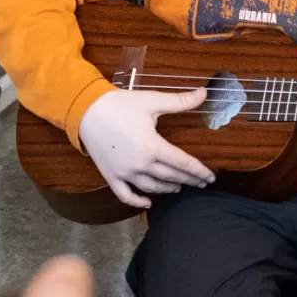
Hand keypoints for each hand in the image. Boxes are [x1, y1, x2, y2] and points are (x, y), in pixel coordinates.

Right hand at [77, 85, 215, 208]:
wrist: (85, 110)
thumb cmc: (119, 104)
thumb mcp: (152, 101)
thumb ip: (180, 101)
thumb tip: (205, 93)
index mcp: (153, 147)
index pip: (183, 164)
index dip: (199, 171)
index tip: (211, 177)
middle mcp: (141, 164)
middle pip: (171, 177)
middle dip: (189, 181)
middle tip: (201, 184)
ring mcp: (125, 173)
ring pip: (152, 187)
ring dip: (168, 189)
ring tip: (178, 187)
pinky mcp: (111, 176)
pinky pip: (126, 195)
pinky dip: (138, 202)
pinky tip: (149, 203)